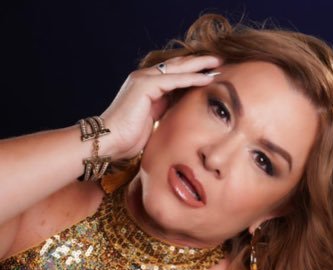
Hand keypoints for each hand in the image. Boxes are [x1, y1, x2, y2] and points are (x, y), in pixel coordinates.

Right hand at [101, 55, 221, 158]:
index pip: (174, 74)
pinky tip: (207, 78)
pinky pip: (174, 80)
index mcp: (147, 87)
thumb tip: (181, 113)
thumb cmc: (128, 138)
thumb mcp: (153, 122)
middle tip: (219, 61)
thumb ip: (165, 112)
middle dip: (199, 63)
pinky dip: (192, 78)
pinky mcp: (144, 85)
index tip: (211, 72)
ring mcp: (143, 79)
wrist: (109, 140)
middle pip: (177, 66)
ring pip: (177, 69)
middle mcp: (144, 78)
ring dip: (199, 66)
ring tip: (218, 63)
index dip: (193, 72)